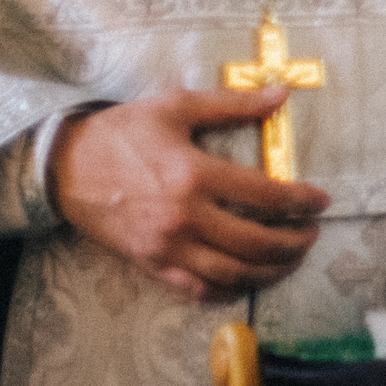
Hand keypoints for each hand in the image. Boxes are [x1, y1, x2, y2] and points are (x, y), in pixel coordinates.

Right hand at [49, 88, 329, 302]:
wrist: (64, 167)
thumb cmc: (123, 133)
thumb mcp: (178, 107)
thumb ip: (233, 105)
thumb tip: (281, 95)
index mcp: (194, 175)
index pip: (266, 195)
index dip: (302, 202)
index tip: (321, 202)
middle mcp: (184, 217)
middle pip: (255, 243)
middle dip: (294, 243)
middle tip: (312, 234)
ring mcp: (166, 247)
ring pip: (231, 274)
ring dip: (270, 271)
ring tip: (290, 259)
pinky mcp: (150, 265)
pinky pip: (197, 289)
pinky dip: (228, 290)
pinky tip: (247, 280)